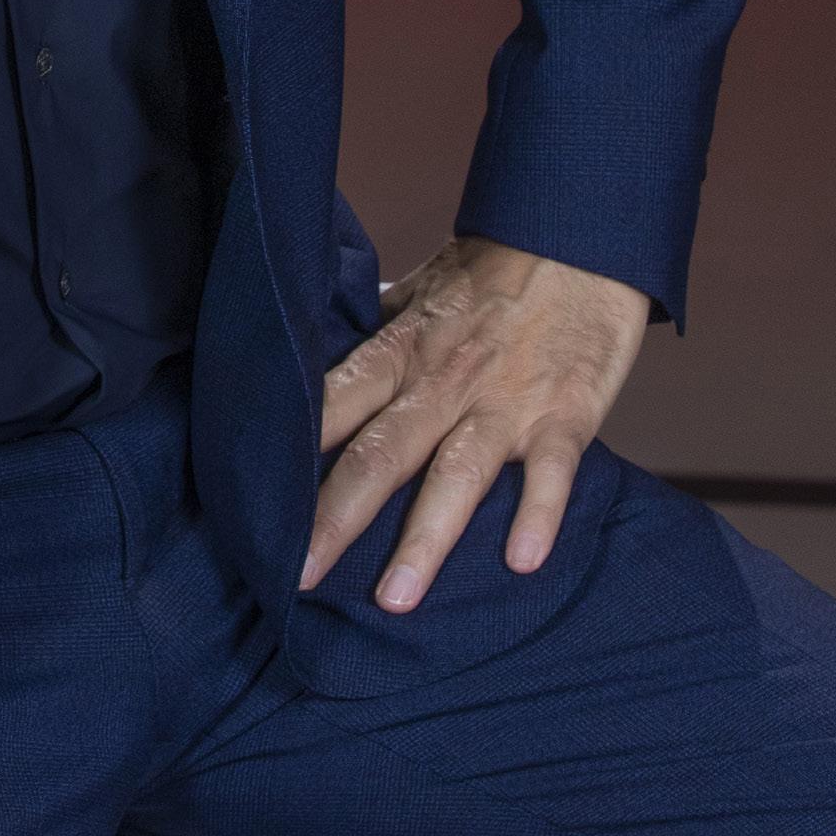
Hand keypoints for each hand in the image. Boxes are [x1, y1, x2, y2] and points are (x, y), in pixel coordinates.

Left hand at [304, 237, 647, 613]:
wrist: (581, 235)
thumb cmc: (494, 269)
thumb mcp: (419, 290)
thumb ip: (374, 330)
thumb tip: (317, 347)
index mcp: (402, 349)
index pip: (334, 401)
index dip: (292, 450)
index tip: (254, 502)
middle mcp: (444, 380)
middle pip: (381, 452)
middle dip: (337, 516)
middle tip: (297, 575)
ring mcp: (506, 400)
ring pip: (457, 474)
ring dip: (426, 539)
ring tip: (395, 600)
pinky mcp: (567, 414)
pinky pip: (552, 470)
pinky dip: (538, 513)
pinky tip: (521, 561)